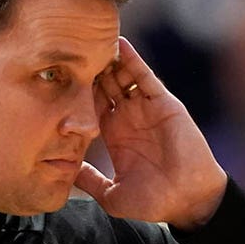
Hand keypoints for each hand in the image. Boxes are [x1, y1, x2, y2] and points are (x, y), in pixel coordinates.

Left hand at [75, 37, 226, 229]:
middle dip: (89, 69)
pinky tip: (118, 43)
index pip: (91, 104)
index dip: (76, 91)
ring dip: (107, 60)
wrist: (188, 200)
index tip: (57, 76)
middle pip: (105, 84)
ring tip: (88, 41)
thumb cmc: (154, 202)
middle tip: (68, 51)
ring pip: (122, 76)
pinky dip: (132, 59)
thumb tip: (65, 171)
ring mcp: (146, 109)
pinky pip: (144, 76)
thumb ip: (90, 181)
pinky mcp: (163, 104)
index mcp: (116, 135)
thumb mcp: (112, 195)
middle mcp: (129, 118)